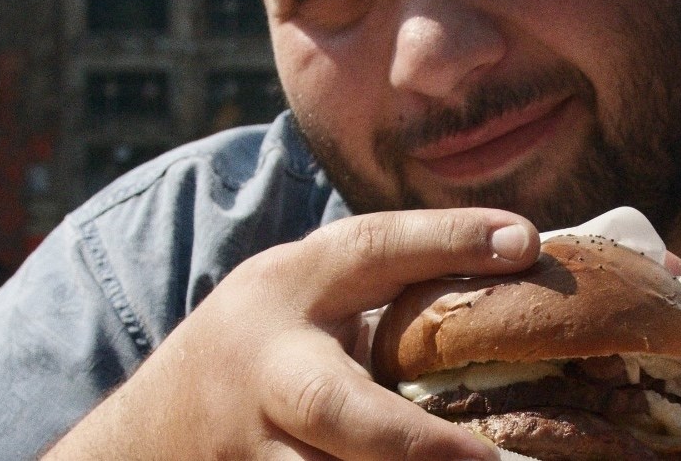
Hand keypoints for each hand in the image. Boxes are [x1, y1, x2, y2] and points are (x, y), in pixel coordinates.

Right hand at [44, 209, 538, 460]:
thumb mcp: (314, 288)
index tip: (525, 245)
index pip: (369, 250)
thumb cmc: (266, 342)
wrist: (155, 426)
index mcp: (285, 291)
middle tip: (488, 460)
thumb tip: (525, 247)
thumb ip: (400, 269)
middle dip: (411, 441)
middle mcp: (266, 370)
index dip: (446, 241)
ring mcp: (247, 448)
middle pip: (334, 407)